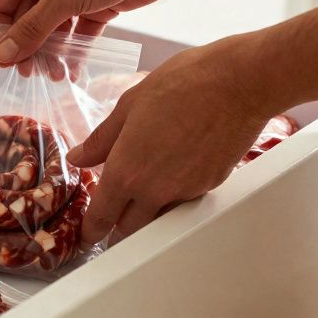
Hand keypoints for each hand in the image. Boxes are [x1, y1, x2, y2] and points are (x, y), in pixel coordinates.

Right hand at [0, 0, 199, 67]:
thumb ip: (31, 29)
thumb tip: (1, 55)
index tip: (6, 64)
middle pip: (23, 21)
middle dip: (27, 48)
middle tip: (32, 75)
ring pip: (49, 30)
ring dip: (50, 54)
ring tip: (56, 76)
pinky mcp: (93, 4)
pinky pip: (75, 33)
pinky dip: (73, 52)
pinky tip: (73, 72)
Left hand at [69, 36, 281, 242]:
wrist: (239, 83)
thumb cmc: (183, 85)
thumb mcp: (129, 105)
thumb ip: (101, 139)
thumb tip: (78, 157)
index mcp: (127, 171)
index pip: (102, 216)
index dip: (91, 229)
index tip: (87, 233)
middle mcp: (155, 190)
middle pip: (130, 227)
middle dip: (118, 224)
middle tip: (112, 212)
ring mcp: (186, 191)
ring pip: (160, 215)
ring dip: (148, 210)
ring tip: (145, 185)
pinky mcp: (211, 185)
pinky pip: (185, 199)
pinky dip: (175, 192)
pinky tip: (176, 166)